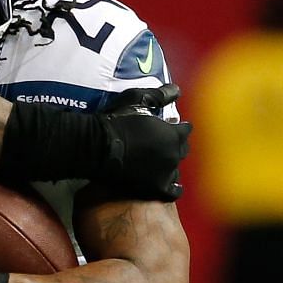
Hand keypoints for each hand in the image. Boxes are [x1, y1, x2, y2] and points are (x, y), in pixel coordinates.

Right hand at [0, 86, 188, 200]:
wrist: (96, 147)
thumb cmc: (116, 121)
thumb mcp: (137, 100)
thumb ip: (160, 95)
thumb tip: (177, 90)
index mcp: (173, 133)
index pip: (185, 130)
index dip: (177, 128)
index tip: (170, 128)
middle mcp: (174, 154)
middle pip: (182, 150)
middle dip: (175, 146)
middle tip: (163, 144)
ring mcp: (166, 174)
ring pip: (176, 170)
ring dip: (171, 165)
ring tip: (160, 163)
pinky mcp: (155, 189)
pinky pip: (172, 192)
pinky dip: (172, 188)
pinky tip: (170, 186)